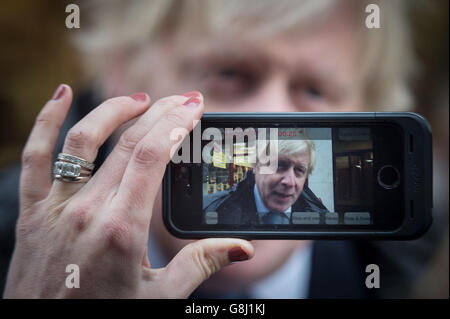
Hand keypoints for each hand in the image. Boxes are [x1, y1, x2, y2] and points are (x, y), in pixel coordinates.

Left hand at [4, 84, 253, 297]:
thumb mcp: (161, 298)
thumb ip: (201, 264)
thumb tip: (241, 248)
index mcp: (123, 230)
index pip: (153, 157)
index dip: (176, 124)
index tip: (194, 107)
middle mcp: (88, 211)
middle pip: (128, 143)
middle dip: (160, 113)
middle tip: (183, 99)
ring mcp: (56, 208)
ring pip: (83, 140)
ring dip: (114, 110)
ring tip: (141, 99)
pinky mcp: (33, 212)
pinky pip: (34, 157)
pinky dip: (45, 121)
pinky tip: (62, 94)